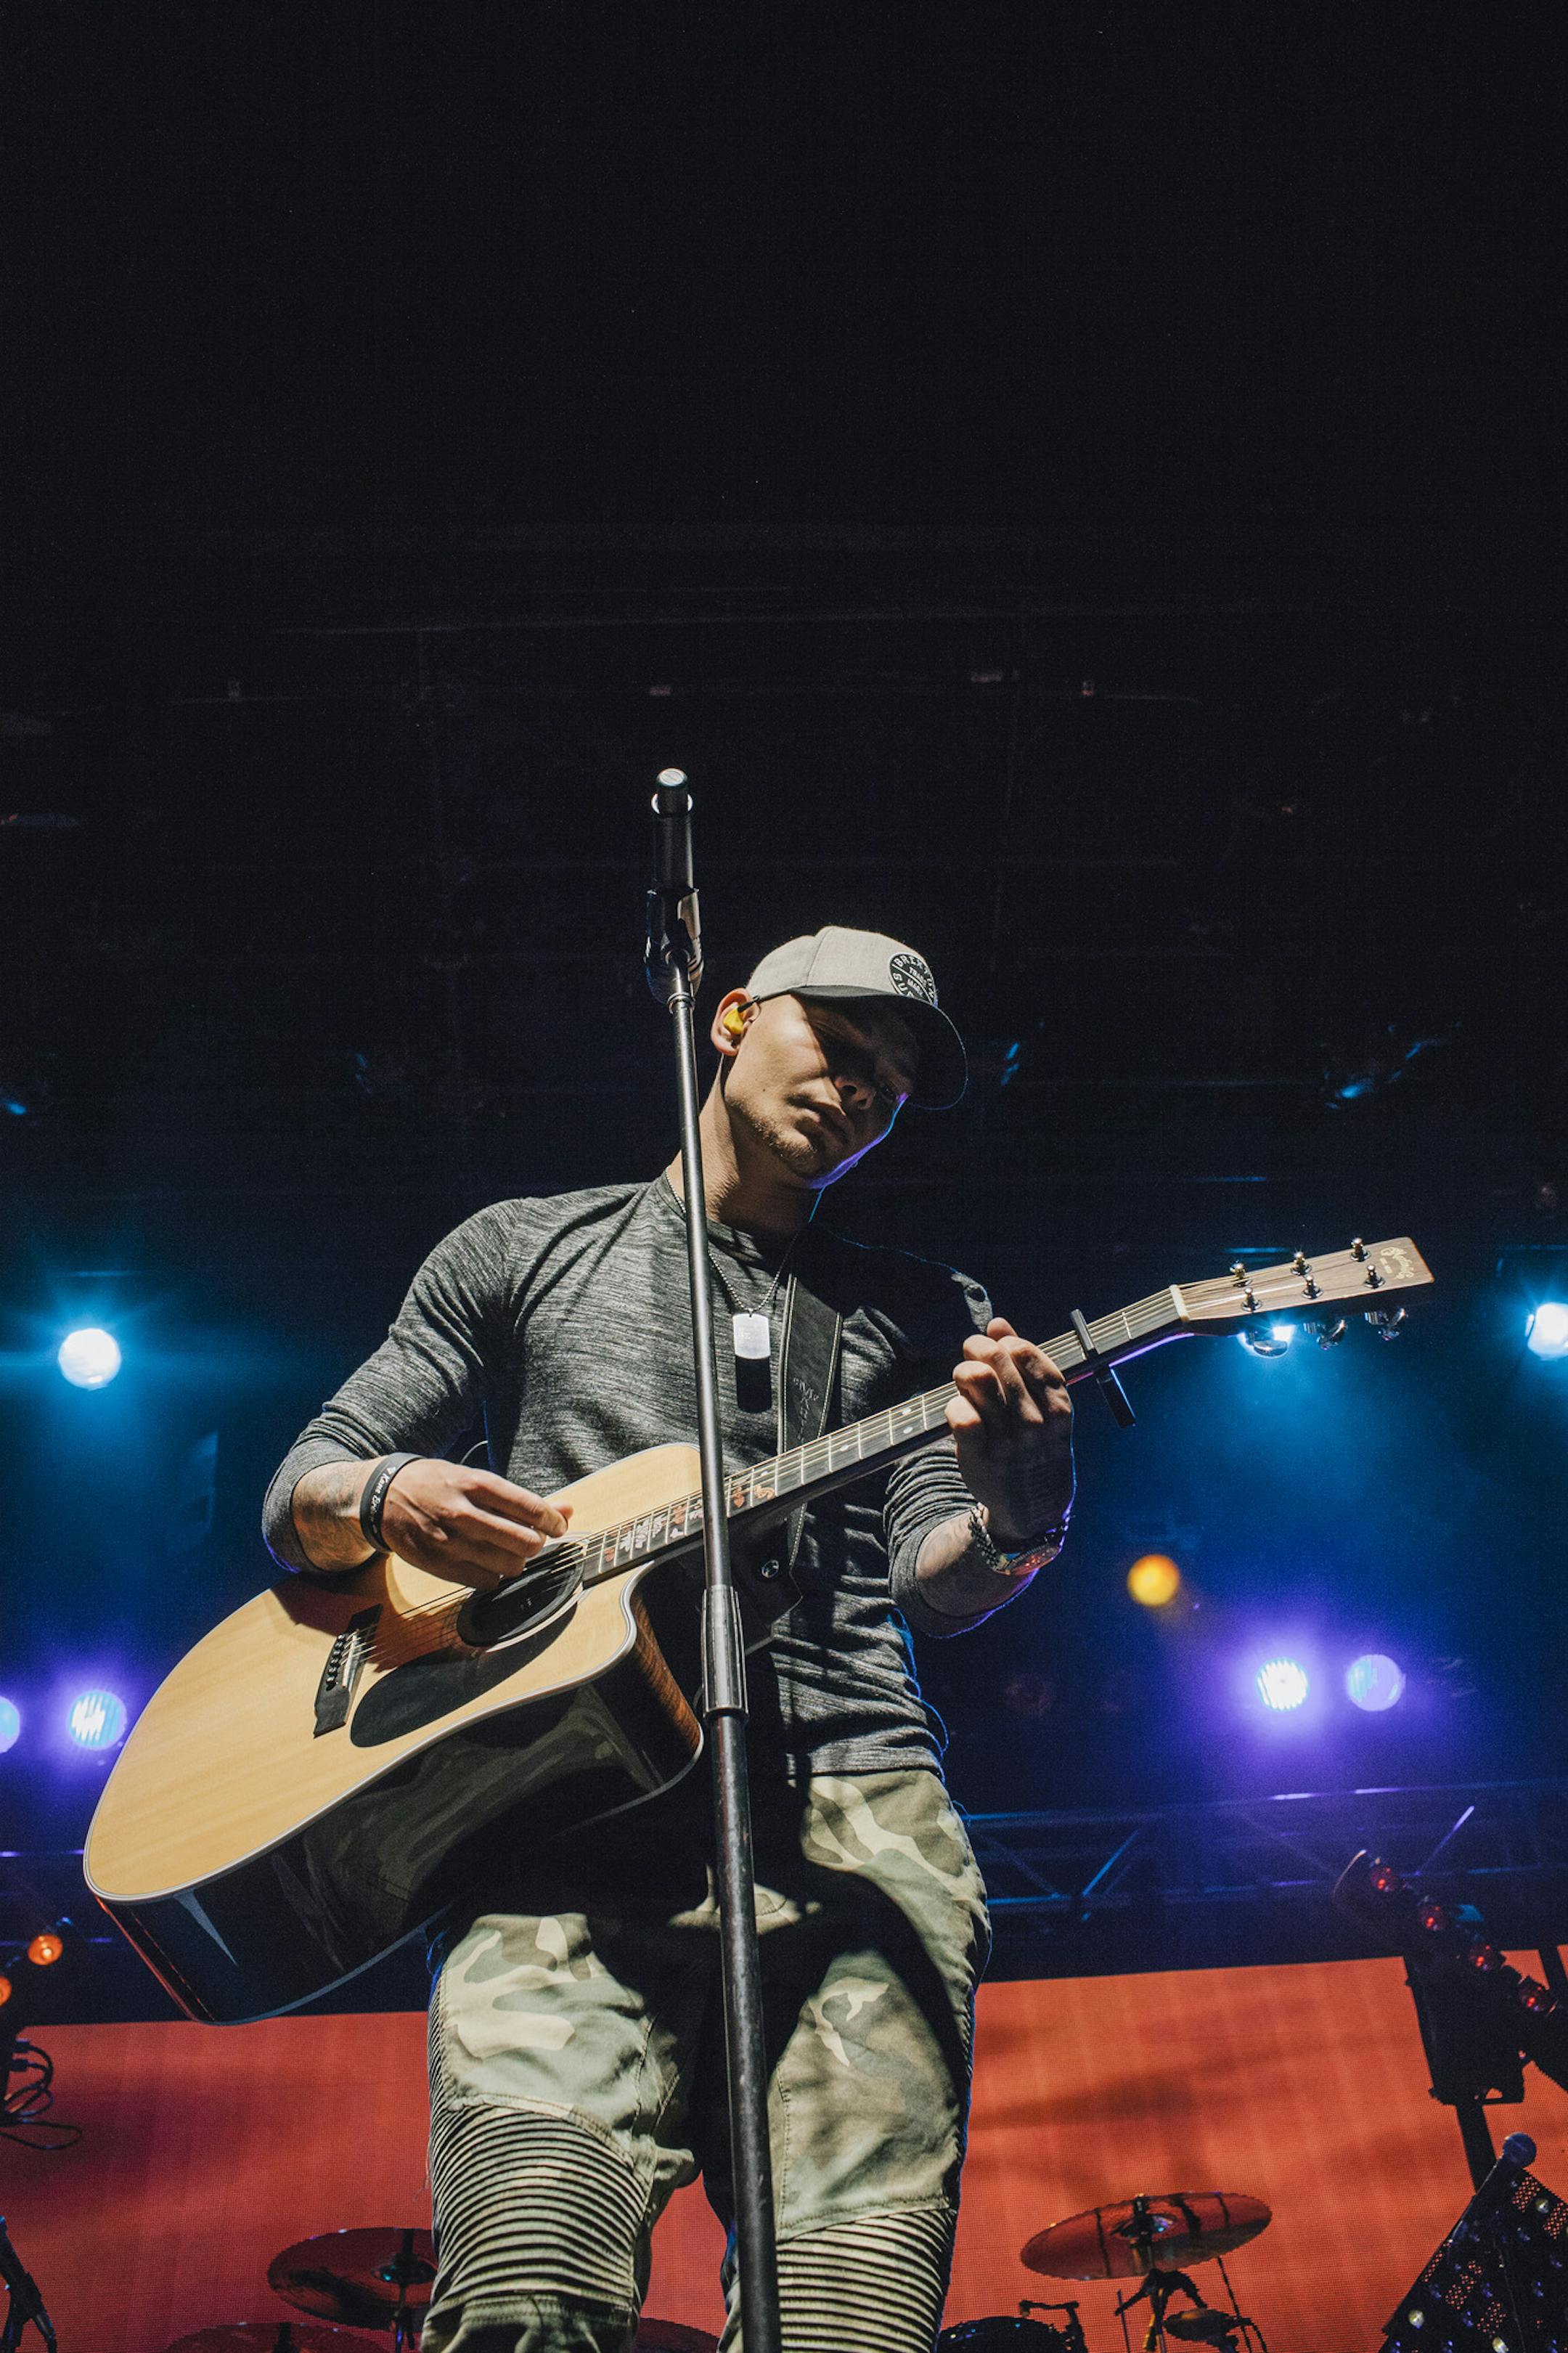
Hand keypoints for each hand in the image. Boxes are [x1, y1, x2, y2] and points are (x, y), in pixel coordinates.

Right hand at [379, 1459, 571, 1591]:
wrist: (384, 1498)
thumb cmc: (438, 1485)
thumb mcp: (476, 1479)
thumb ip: (520, 1498)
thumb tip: (567, 1510)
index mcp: (476, 1484)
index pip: (530, 1508)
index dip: (553, 1521)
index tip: (557, 1526)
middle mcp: (464, 1513)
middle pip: (526, 1542)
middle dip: (538, 1542)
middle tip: (533, 1538)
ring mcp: (451, 1542)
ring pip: (510, 1565)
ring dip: (518, 1560)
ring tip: (509, 1550)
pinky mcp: (440, 1566)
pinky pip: (487, 1582)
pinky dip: (496, 1575)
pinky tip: (488, 1562)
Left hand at [946, 1316, 1073, 1544]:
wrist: (1034, 1508)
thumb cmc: (1037, 1448)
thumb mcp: (1046, 1410)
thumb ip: (1025, 1365)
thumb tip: (998, 1323)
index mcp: (1058, 1408)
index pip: (1029, 1355)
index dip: (1009, 1341)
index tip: (1000, 1342)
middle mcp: (1035, 1423)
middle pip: (999, 1362)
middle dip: (979, 1347)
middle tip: (972, 1350)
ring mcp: (1007, 1441)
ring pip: (977, 1381)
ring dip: (965, 1370)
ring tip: (966, 1377)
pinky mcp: (980, 1457)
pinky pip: (960, 1415)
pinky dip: (955, 1404)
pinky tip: (960, 1407)